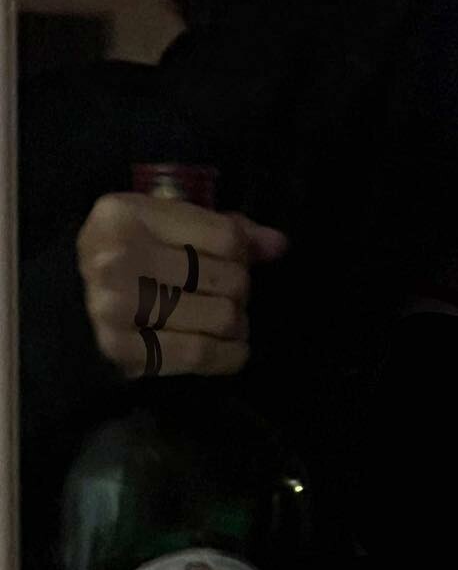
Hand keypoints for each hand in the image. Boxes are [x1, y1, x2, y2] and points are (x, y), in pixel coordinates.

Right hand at [76, 193, 288, 380]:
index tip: (234, 262)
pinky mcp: (124, 349)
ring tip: (223, 320)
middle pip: (230, 280)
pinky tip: (230, 348)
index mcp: (126, 214)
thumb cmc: (127, 260)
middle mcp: (118, 257)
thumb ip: (224, 230)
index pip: (226, 237)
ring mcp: (117, 306)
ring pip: (224, 318)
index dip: (244, 254)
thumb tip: (279, 244)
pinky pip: (205, 355)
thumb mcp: (163, 227)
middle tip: (225, 295)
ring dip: (237, 324)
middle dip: (240, 291)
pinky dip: (232, 355)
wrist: (67, 309)